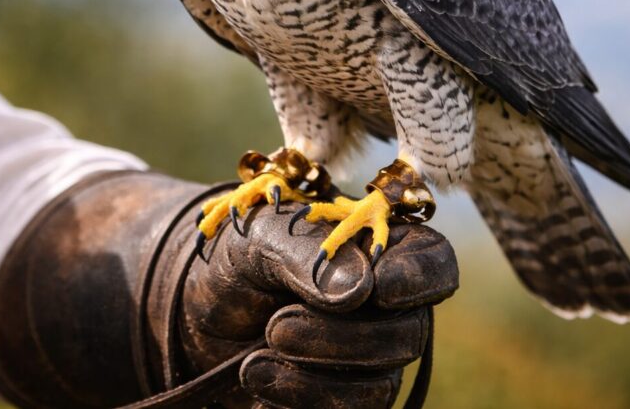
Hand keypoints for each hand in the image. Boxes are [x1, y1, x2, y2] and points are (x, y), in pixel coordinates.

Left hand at [180, 204, 457, 408]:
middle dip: (340, 335)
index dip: (419, 279)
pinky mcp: (342, 396)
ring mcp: (369, 356)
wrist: (195, 310)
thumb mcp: (258, 237)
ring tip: (256, 352)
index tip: (380, 290)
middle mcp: (387, 306)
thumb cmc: (236, 258)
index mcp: (380, 248)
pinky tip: (256, 373)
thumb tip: (363, 292)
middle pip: (409, 332)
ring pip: (381, 383)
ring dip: (315, 371)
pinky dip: (299, 396)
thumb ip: (308, 252)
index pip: (434, 263)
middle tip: (277, 323)